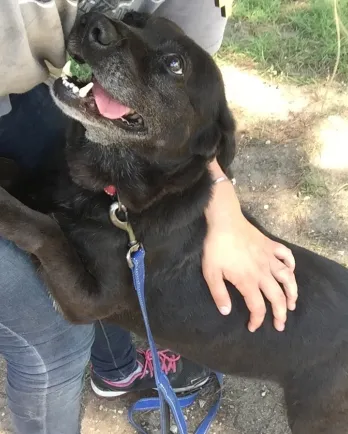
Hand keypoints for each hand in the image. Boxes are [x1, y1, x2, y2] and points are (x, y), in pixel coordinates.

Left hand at [202, 162, 297, 331]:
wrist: (225, 222)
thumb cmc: (216, 248)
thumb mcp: (211, 273)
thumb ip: (219, 294)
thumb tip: (226, 312)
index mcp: (248, 281)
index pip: (257, 307)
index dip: (257, 320)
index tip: (253, 327)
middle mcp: (263, 272)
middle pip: (277, 297)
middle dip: (280, 314)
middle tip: (280, 325)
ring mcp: (269, 258)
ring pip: (288, 278)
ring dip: (292, 293)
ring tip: (292, 303)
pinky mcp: (271, 246)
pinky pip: (286, 256)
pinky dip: (291, 265)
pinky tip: (290, 271)